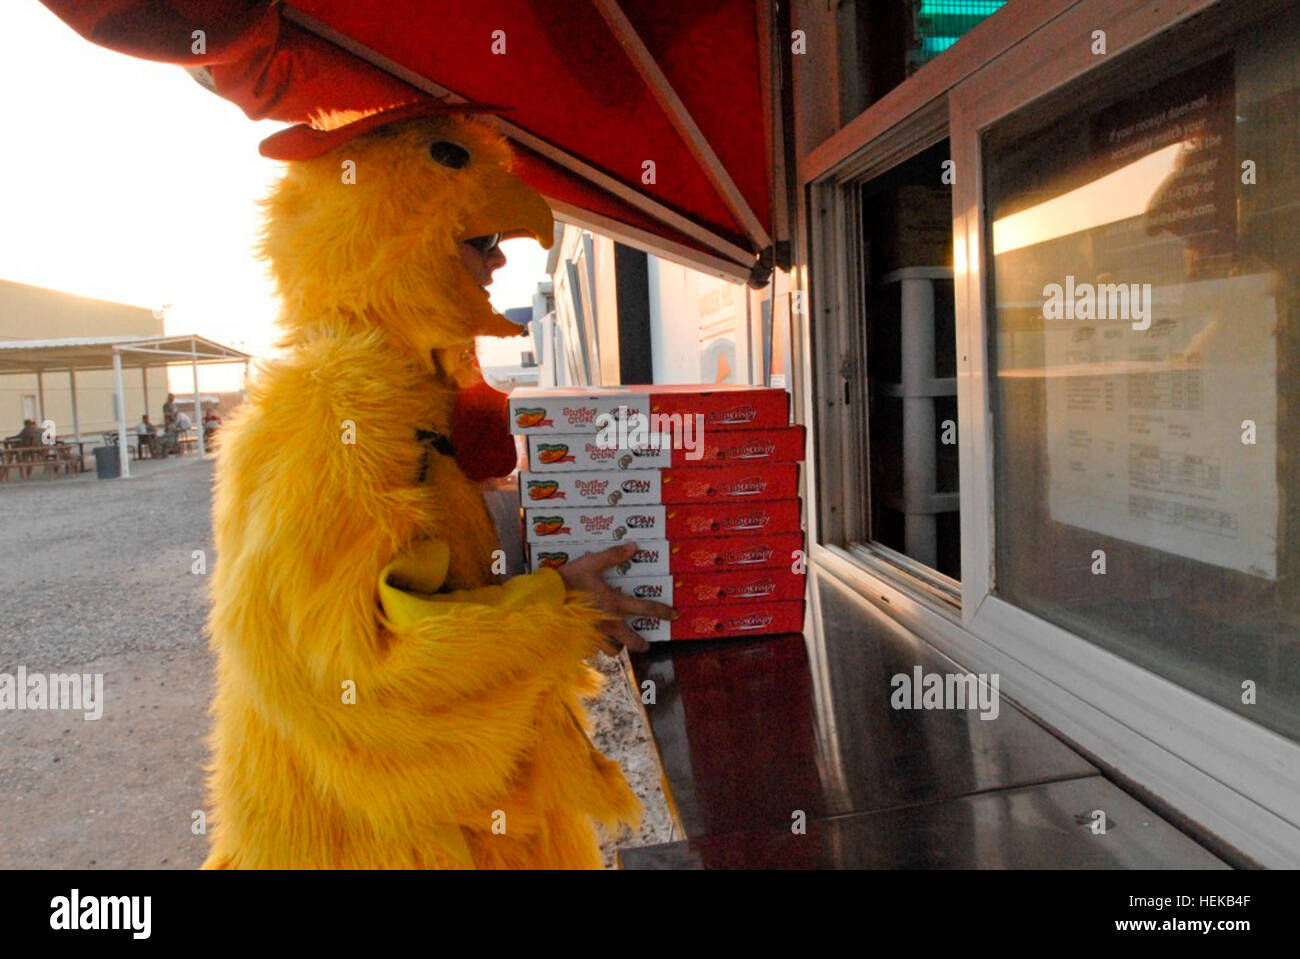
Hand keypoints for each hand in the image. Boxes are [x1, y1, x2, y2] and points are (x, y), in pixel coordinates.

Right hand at [556, 542, 676, 654]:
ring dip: (616, 647)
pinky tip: (590, 642)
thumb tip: (634, 546)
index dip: (662, 611)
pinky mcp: (580, 642)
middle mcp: (609, 623)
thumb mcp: (591, 563)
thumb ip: (612, 555)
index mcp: (615, 603)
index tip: (674, 615)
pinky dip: (594, 648)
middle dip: (641, 645)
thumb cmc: (569, 581)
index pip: (646, 609)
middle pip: (631, 642)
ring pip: (612, 650)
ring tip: (615, 643)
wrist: (544, 599)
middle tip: (644, 645)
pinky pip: (592, 651)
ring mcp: (595, 635)